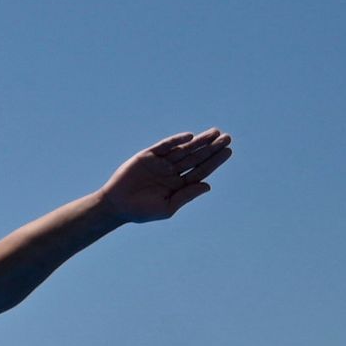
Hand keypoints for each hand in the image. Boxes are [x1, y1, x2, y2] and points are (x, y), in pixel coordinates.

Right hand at [94, 130, 230, 223]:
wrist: (116, 206)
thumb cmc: (141, 211)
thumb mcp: (167, 207)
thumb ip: (186, 195)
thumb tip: (208, 185)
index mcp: (179, 185)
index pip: (201, 170)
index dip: (215, 161)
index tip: (228, 151)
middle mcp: (172, 171)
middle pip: (196, 157)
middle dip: (211, 147)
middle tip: (227, 138)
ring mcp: (161, 162)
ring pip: (184, 149)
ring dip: (199, 141)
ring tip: (215, 133)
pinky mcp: (148, 155)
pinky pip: (165, 145)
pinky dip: (176, 140)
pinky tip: (189, 137)